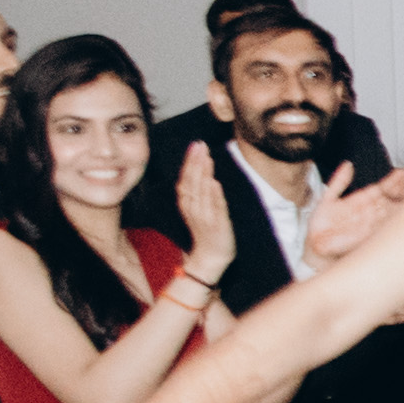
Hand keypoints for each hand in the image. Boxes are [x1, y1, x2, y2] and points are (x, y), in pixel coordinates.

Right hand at [170, 140, 232, 254]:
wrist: (210, 258)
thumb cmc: (206, 231)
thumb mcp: (197, 209)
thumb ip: (197, 191)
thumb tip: (201, 169)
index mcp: (187, 204)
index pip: (186, 179)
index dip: (189, 162)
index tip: (194, 145)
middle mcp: (193, 209)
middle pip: (192, 182)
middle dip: (195, 162)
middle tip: (200, 145)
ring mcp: (205, 217)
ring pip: (202, 192)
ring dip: (204, 174)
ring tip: (206, 157)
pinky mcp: (217, 225)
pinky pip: (215, 208)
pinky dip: (214, 195)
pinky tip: (214, 182)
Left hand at [300, 161, 403, 269]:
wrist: (317, 245)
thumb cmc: (322, 226)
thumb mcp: (328, 198)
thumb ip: (339, 181)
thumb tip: (347, 165)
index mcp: (361, 200)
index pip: (381, 188)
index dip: (392, 180)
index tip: (402, 172)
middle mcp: (369, 211)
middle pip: (390, 198)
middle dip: (402, 189)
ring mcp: (372, 222)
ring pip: (391, 210)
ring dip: (402, 202)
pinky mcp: (370, 234)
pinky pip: (383, 225)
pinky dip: (393, 218)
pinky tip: (402, 210)